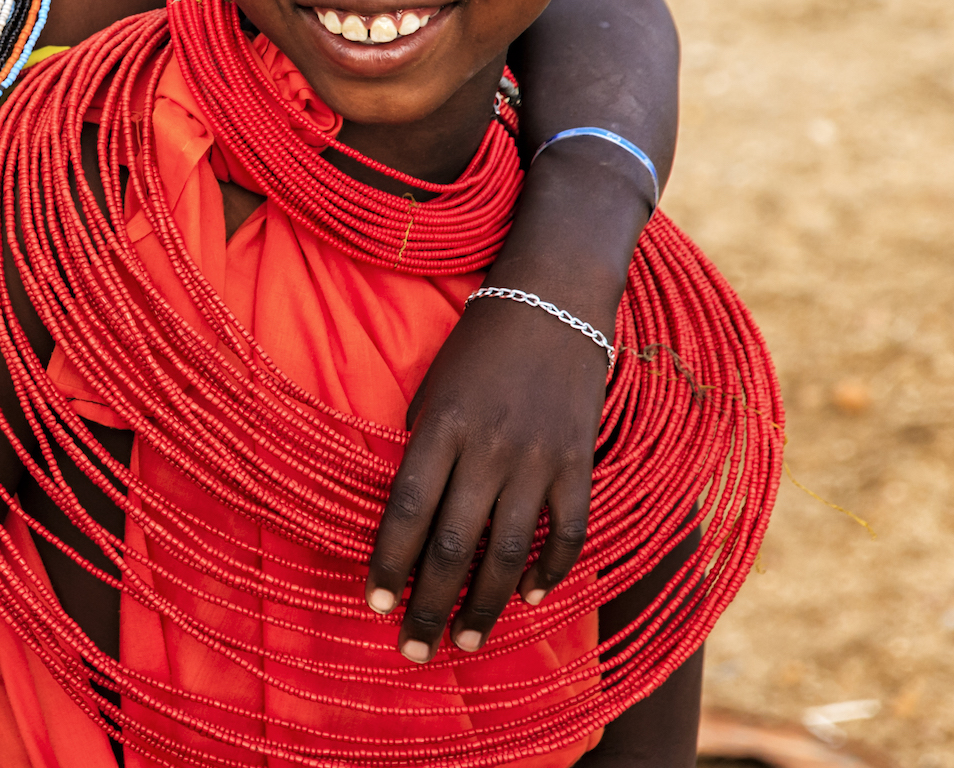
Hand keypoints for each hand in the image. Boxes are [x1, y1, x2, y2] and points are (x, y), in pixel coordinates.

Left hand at [367, 294, 606, 660]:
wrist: (553, 302)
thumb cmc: (478, 347)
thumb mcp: (433, 388)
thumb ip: (422, 450)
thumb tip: (409, 518)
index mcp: (441, 427)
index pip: (406, 510)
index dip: (388, 562)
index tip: (373, 604)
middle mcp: (489, 450)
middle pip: (455, 545)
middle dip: (430, 604)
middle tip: (412, 650)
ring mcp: (539, 460)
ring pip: (509, 552)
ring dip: (485, 605)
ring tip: (466, 640)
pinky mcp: (580, 463)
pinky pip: (568, 532)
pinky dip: (550, 570)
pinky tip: (529, 596)